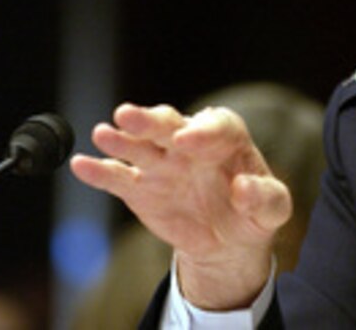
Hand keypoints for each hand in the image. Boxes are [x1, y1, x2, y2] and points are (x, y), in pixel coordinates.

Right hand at [70, 103, 291, 308]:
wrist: (229, 240)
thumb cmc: (254, 213)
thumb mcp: (273, 209)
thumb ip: (265, 198)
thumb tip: (243, 189)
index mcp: (226, 139)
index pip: (215, 126)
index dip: (201, 131)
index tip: (187, 140)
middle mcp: (189, 143)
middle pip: (169, 125)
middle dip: (150, 121)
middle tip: (130, 115)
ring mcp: (162, 164)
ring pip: (139, 146)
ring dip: (121, 138)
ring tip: (104, 133)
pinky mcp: (140, 188)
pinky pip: (118, 177)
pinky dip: (99, 171)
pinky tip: (81, 164)